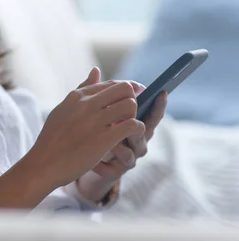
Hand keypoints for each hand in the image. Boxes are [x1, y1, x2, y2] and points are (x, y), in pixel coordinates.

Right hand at [26, 67, 145, 188]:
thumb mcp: (63, 109)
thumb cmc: (53, 139)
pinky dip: (138, 130)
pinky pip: (132, 125)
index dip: (125, 90)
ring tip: (128, 127)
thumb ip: (81, 90)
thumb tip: (96, 70)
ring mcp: (94, 121)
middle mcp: (86, 104)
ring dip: (134, 115)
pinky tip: (132, 136)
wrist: (43, 165)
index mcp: (76, 96)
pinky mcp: (103, 139)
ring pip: (130, 104)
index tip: (133, 97)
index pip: (110, 84)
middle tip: (128, 115)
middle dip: (131, 100)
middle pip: (124, 89)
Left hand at [77, 85, 167, 201]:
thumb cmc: (92, 131)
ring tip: (110, 143)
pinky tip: (94, 161)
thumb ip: (98, 93)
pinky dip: (103, 163)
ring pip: (132, 152)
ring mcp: (128, 157)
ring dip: (120, 146)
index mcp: (133, 123)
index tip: (162, 92)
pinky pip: (114, 168)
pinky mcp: (115, 171)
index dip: (158, 104)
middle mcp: (136, 140)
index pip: (150, 112)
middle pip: (146, 133)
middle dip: (141, 127)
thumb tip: (95, 69)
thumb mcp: (93, 111)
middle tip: (132, 122)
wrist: (77, 160)